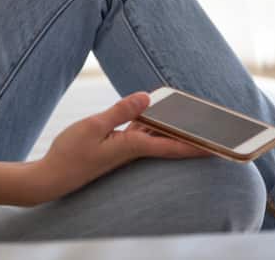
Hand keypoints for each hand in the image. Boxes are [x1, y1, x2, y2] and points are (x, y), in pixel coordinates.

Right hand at [29, 92, 207, 203]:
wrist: (52, 177)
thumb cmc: (70, 154)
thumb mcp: (93, 126)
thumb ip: (120, 111)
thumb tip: (146, 97)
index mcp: (132, 147)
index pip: (173, 146)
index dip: (198, 145)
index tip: (222, 146)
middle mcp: (133, 150)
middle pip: (169, 140)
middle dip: (192, 133)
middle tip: (216, 125)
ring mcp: (125, 149)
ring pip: (156, 135)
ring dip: (173, 126)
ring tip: (194, 113)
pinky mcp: (115, 146)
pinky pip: (141, 132)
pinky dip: (151, 122)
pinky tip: (155, 110)